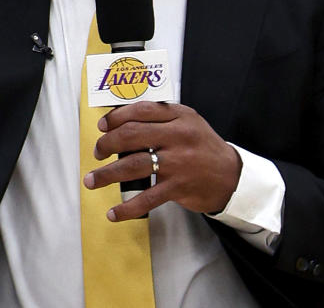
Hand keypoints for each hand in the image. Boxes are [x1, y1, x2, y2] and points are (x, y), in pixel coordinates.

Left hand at [83, 101, 241, 220]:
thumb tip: (121, 121)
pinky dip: (126, 208)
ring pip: (133, 165)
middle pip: (132, 135)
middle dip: (107, 143)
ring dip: (107, 174)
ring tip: (92, 180)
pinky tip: (113, 213)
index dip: (116, 117)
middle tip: (97, 152)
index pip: (141, 110)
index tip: (102, 126)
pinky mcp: (178, 187)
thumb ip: (161, 118)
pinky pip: (147, 198)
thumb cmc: (203, 147)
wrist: (232, 176)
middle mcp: (178, 136)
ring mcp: (178, 162)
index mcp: (179, 116)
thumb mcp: (188, 122)